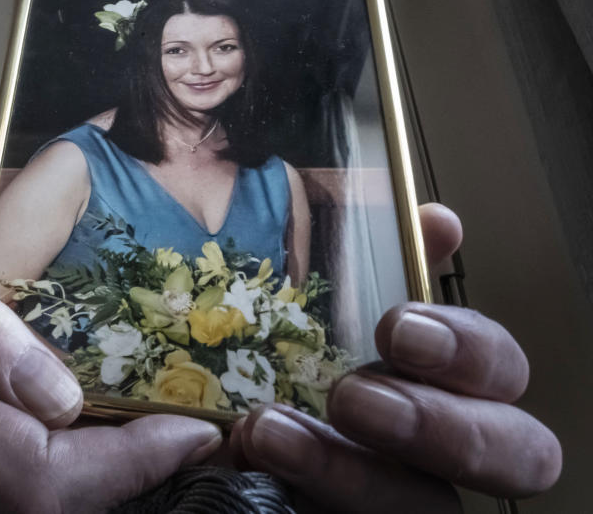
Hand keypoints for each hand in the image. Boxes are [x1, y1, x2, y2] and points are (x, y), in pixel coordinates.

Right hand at [0, 256, 220, 511]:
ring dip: (108, 489)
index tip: (192, 430)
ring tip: (152, 438)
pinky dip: (71, 493)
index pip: (29, 465)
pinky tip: (96, 456)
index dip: (122, 460)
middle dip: (130, 478)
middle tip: (189, 433)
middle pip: (40, 511)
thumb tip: (62, 398)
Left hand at [230, 204, 561, 511]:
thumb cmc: (272, 355)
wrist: (195, 422)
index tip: (398, 324)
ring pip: (428, 505)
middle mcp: (435, 444)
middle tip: (353, 397)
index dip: (470, 348)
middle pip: (512, 453)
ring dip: (352, 471)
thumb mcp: (312, 296)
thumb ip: (376, 262)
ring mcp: (395, 495)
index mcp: (438, 377)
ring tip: (271, 433)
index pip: (500, 368)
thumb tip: (440, 222)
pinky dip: (307, 494)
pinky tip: (247, 463)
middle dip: (440, 424)